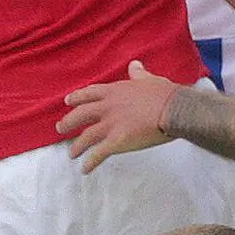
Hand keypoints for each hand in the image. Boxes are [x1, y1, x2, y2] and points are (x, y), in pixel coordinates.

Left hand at [58, 61, 177, 168]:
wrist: (174, 109)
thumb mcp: (149, 79)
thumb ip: (138, 74)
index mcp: (114, 92)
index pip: (89, 94)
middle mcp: (108, 107)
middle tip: (60, 128)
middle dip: (68, 123)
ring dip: (77, 146)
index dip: (76, 98)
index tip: (67, 102)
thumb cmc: (165, 94)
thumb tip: (134, 65)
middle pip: (80, 115)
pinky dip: (90, 162)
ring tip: (71, 154)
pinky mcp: (117, 141)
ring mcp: (111, 125)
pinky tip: (85, 169)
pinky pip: (99, 154)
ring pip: (86, 136)